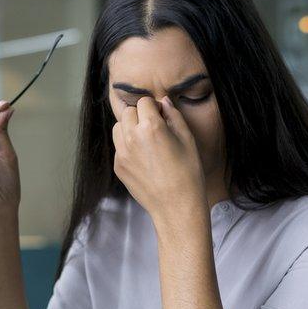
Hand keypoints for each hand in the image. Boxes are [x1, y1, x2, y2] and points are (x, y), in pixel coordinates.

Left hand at [111, 96, 205, 223]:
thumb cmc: (188, 174)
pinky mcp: (119, 167)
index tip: (162, 116)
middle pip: (128, 112)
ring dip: (130, 128)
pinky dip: (128, 146)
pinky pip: (119, 147)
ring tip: (146, 141)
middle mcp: (132, 137)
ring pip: (119, 127)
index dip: (155, 107)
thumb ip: (174, 116)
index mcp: (151, 127)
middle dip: (140, 115)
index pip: (144, 102)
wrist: (176, 206)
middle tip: (154, 128)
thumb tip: (164, 102)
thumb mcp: (188, 140)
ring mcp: (122, 153)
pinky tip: (144, 158)